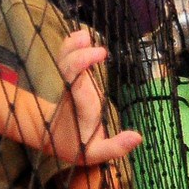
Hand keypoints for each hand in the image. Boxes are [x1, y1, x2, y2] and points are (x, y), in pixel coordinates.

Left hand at [47, 29, 142, 165]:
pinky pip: (67, 59)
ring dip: (72, 47)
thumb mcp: (95, 153)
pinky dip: (72, 47)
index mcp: (80, 106)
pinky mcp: (70, 78)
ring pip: (65, 61)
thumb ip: (115, 147)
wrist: (51, 136)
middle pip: (68, 68)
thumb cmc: (75, 144)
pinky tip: (81, 36)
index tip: (100, 54)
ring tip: (83, 35)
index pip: (76, 82)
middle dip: (79, 55)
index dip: (82, 65)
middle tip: (98, 48)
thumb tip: (138, 137)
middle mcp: (72, 91)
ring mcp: (69, 83)